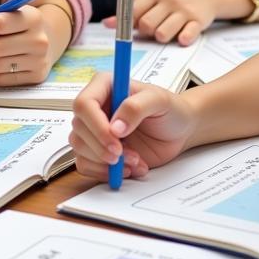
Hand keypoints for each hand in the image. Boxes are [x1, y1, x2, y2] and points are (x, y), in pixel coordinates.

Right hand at [69, 72, 194, 180]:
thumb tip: (114, 127)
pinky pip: (86, 164)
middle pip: (78, 129)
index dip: (95, 125)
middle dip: (101, 147)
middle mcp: (95, 107)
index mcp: (104, 86)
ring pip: (80, 148)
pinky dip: (105, 172)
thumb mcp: (159, 101)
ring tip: (135, 161)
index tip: (116, 140)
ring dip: (106, 162)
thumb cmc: (171, 110)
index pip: (83, 104)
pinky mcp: (98, 151)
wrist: (179, 131)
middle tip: (126, 155)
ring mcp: (95, 130)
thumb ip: (136, 107)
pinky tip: (128, 169)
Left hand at [103, 0, 221, 45]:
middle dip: (146, 32)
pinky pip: (186, 37)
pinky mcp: (198, 20)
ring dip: (162, 38)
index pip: (131, 10)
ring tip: (167, 31)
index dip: (129, 23)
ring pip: (162, 34)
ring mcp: (183, 8)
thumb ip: (131, 6)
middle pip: (145, 25)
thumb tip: (108, 23)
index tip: (132, 28)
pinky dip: (183, 40)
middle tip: (153, 28)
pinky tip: (182, 36)